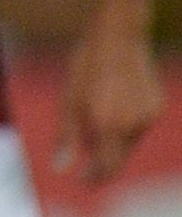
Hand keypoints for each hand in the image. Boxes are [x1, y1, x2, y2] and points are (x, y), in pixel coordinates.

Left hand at [59, 24, 162, 184]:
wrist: (119, 36)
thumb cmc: (86, 65)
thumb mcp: (69, 100)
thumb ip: (67, 136)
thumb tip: (60, 169)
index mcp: (108, 125)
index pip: (105, 167)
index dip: (94, 177)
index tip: (82, 181)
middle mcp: (132, 125)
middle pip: (119, 158)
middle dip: (103, 163)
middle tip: (87, 166)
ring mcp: (148, 116)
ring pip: (129, 142)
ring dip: (112, 142)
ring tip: (94, 123)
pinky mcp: (156, 106)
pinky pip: (139, 126)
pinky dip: (125, 126)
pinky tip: (113, 108)